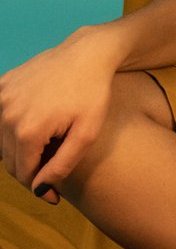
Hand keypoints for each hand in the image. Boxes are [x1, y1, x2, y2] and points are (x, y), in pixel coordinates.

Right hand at [0, 29, 120, 203]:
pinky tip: (38, 126)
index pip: (24, 174)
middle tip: (52, 170)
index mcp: (27, 131)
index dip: (40, 187)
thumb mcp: (86, 134)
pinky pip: (2, 118)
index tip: (55, 195)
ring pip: (3, 142)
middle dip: (30, 170)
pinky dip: (15, 128)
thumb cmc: (93, 94)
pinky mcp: (2, 85)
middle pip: (10, 160)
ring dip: (22, 150)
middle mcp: (7, 115)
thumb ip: (61, 165)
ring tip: (48, 148)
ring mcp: (2, 98)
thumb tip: (40, 190)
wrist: (87, 53)